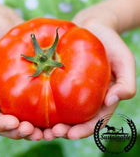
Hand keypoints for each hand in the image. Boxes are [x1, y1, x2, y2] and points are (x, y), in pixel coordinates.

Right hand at [0, 12, 42, 140]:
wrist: (3, 26)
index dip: (2, 126)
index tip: (16, 124)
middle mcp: (0, 100)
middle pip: (9, 125)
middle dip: (20, 132)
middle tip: (35, 132)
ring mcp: (15, 95)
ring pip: (23, 119)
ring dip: (34, 129)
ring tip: (46, 132)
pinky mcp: (29, 86)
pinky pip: (35, 105)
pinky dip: (42, 115)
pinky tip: (53, 118)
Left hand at [43, 5, 135, 139]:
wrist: (93, 27)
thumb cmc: (110, 43)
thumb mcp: (124, 60)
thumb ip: (126, 81)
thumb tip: (114, 100)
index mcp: (103, 97)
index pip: (95, 120)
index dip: (84, 130)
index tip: (69, 134)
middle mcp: (87, 96)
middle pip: (76, 120)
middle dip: (65, 131)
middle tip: (51, 133)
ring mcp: (73, 88)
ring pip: (63, 111)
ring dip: (52, 123)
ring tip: (40, 129)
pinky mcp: (62, 78)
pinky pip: (53, 92)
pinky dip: (46, 104)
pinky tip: (35, 108)